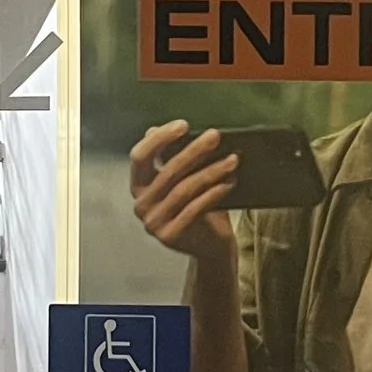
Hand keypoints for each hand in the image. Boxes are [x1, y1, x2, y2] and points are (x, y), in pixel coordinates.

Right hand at [128, 121, 237, 265]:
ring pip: (184, 189)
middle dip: (193, 150)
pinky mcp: (170, 235)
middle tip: (215, 136)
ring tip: (232, 160)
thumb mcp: (184, 181)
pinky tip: (228, 182)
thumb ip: (172, 159)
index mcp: (139, 186)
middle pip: (166, 171)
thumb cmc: (198, 209)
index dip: (159, 138)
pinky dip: (214, 193)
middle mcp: (141, 204)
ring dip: (211, 171)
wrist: (209, 247)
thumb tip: (167, 128)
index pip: (140, 157)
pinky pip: (195, 209)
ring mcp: (154, 222)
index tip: (183, 125)